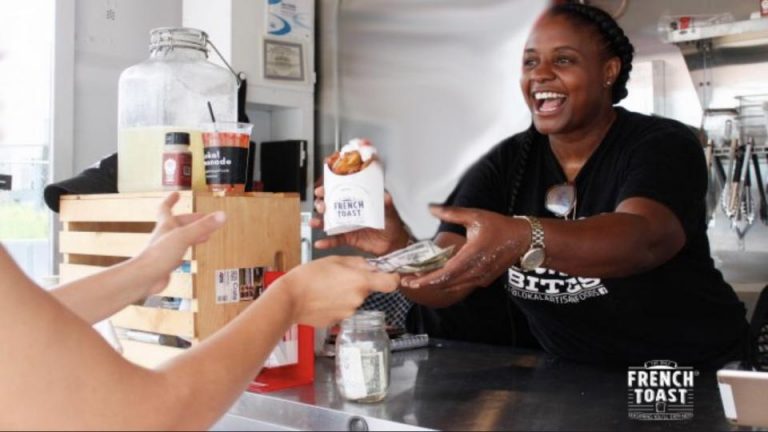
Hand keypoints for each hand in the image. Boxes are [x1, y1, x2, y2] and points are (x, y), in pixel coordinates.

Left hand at [138, 192, 226, 295]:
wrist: (144, 278)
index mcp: (166, 226)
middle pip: (178, 224)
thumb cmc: (159, 254)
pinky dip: (187, 252)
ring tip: (205, 236)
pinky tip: (191, 256)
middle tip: (204, 218)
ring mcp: (165, 250)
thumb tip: (222, 215)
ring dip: (192, 235)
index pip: (166, 208)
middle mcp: (164, 236)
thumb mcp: (184, 236)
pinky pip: (178, 255)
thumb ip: (203, 227)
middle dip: (191, 220)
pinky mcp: (166, 263)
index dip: (171, 200)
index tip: (176, 193)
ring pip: (180, 239)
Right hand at [279, 256, 399, 326]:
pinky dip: (335, 305)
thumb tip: (371, 267)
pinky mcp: (338, 322)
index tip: (388, 275)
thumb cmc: (310, 275)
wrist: (290, 299)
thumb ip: (357, 263)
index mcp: (360, 282)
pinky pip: (342, 310)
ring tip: (326, 288)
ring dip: (345, 294)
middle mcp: (358, 299)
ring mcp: (348, 313)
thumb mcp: (335, 260)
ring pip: (354, 300)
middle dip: (358, 284)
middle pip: (367, 291)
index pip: (391, 283)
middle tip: (339, 278)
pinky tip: (322, 299)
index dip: (393, 278)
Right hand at [310, 185, 409, 254]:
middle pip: (331, 206)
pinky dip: (327, 242)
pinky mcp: (348, 239)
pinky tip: (319, 243)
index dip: (330, 190)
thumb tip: (386, 196)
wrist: (394, 244)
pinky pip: (335, 240)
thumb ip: (387, 204)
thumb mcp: (389, 211)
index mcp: (358, 203)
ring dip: (319, 222)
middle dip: (322, 204)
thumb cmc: (392, 224)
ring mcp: (348, 226)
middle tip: (320, 205)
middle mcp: (350, 213)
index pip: (341, 193)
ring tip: (314, 222)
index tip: (322, 189)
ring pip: (330, 222)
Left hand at [402, 205, 525, 291]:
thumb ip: (451, 213)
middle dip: (426, 283)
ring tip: (419, 280)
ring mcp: (480, 277)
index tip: (412, 280)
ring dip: (436, 284)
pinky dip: (449, 283)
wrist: (524, 240)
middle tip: (408, 281)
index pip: (445, 273)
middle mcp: (476, 271)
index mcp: (472, 256)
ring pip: (454, 286)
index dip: (428, 279)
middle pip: (446, 283)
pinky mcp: (484, 279)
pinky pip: (463, 285)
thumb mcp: (475, 216)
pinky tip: (439, 277)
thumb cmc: (500, 227)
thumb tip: (431, 208)